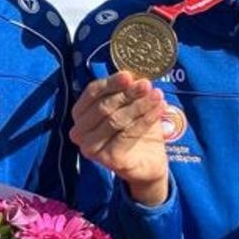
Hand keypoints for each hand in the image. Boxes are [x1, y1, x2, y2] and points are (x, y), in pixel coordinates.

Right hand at [70, 71, 169, 205]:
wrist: (148, 163)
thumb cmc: (136, 131)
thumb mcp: (131, 106)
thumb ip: (128, 91)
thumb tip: (135, 76)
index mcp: (80, 114)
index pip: (92, 93)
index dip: (111, 83)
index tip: (129, 75)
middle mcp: (79, 132)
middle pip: (104, 106)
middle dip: (128, 94)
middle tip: (147, 85)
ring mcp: (91, 148)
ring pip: (116, 120)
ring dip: (139, 105)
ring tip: (158, 95)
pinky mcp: (107, 159)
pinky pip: (127, 135)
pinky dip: (145, 120)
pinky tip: (159, 110)